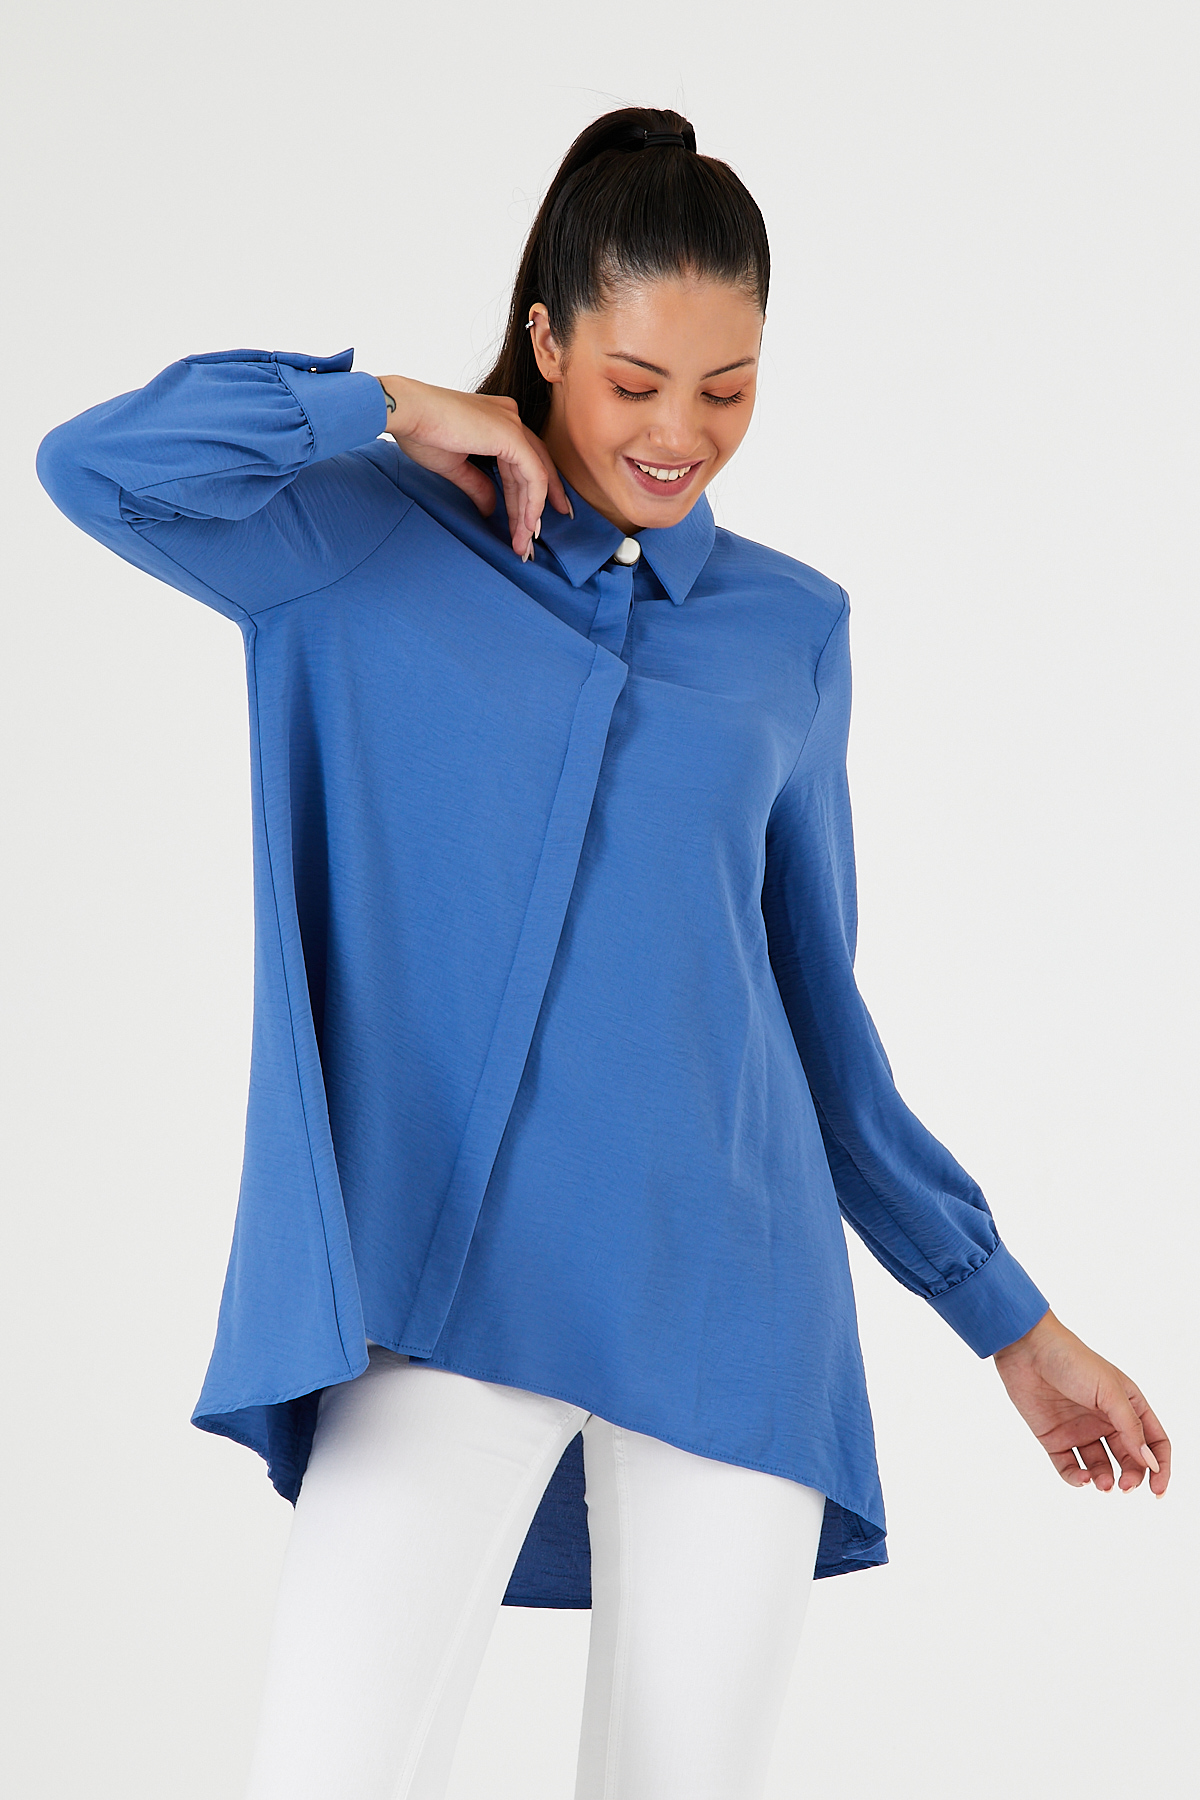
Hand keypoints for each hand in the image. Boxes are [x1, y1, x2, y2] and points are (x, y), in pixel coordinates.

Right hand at [375, 374, 569, 558]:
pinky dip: (532, 504)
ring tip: (524, 545)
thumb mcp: (454, 465)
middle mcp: (510, 417)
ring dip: (530, 514)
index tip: (525, 526)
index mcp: (497, 420)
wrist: (407, 413)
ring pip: (535, 477)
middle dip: (534, 508)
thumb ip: (477, 485)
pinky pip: (534, 477)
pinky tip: (526, 527)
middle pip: (533, 470)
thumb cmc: (421, 432)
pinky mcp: (512, 436)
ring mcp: (513, 424)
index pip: (520, 464)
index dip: (523, 498)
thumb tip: (490, 509)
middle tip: (532, 540)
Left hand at [993, 1308, 1170, 1495]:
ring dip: (1105, 1480)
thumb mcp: (1109, 1391)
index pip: (1154, 1442)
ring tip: (1102, 1483)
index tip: (1157, 1490)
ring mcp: (1080, 1430)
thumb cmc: (1073, 1360)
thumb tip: (1150, 1462)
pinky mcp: (1055, 1438)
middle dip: (1132, 1477)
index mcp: (1127, 1405)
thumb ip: (1131, 1427)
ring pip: (1100, 1467)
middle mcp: (1106, 1420)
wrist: (1027, 1350)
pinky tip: (1082, 1478)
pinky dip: (1076, 1478)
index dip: (1160, 1466)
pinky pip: (1069, 1467)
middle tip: (1125, 1487)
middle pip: (1129, 1459)